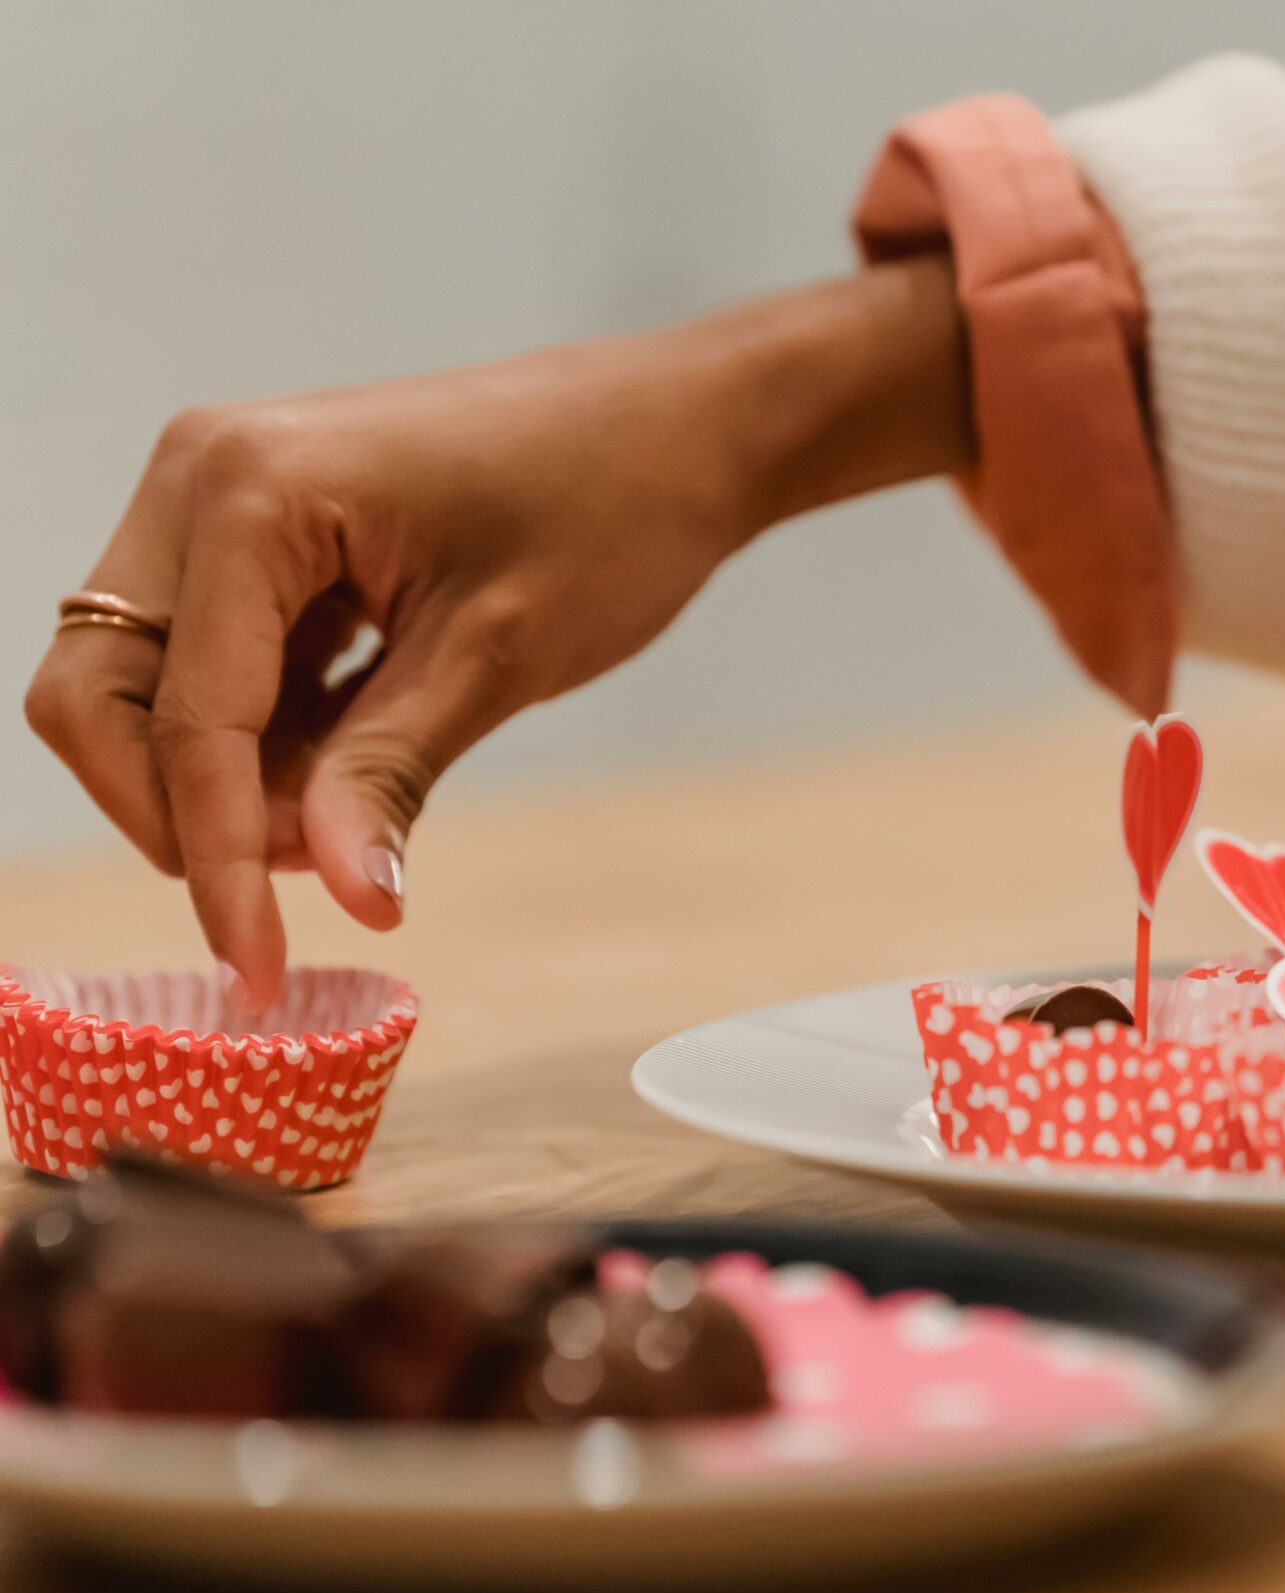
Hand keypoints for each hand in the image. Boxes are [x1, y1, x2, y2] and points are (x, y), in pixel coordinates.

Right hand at [27, 259, 964, 1008]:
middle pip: (105, 695)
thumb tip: (345, 899)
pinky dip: (260, 735)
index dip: (216, 861)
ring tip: (351, 817)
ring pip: (145, 684)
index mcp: (250, 493)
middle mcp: (201, 478)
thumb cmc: (611, 511)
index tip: (257, 976)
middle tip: (311, 872)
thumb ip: (391, 774)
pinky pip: (207, 658)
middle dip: (184, 809)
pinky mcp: (258, 529)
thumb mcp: (499, 657)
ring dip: (222, 778)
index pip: (189, 718)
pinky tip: (349, 772)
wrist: (680, 426)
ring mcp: (218, 496)